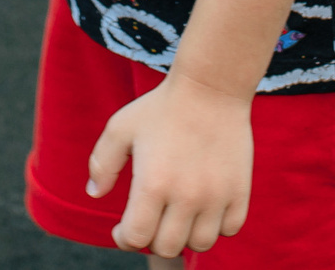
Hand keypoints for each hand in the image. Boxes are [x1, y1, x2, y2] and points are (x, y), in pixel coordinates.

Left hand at [86, 72, 254, 257]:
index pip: (136, 238)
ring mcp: (216, 195)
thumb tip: (95, 194)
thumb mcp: (121, 127)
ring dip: (185, 235)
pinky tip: (205, 208)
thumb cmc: (161, 107)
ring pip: (200, 243)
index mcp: (152, 183)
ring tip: (178, 216)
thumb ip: (102, 163)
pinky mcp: (240, 190)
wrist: (210, 87)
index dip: (125, 238)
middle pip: (167, 247)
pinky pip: (230, 228)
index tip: (123, 228)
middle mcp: (186, 195)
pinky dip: (216, 225)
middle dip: (153, 239)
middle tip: (151, 220)